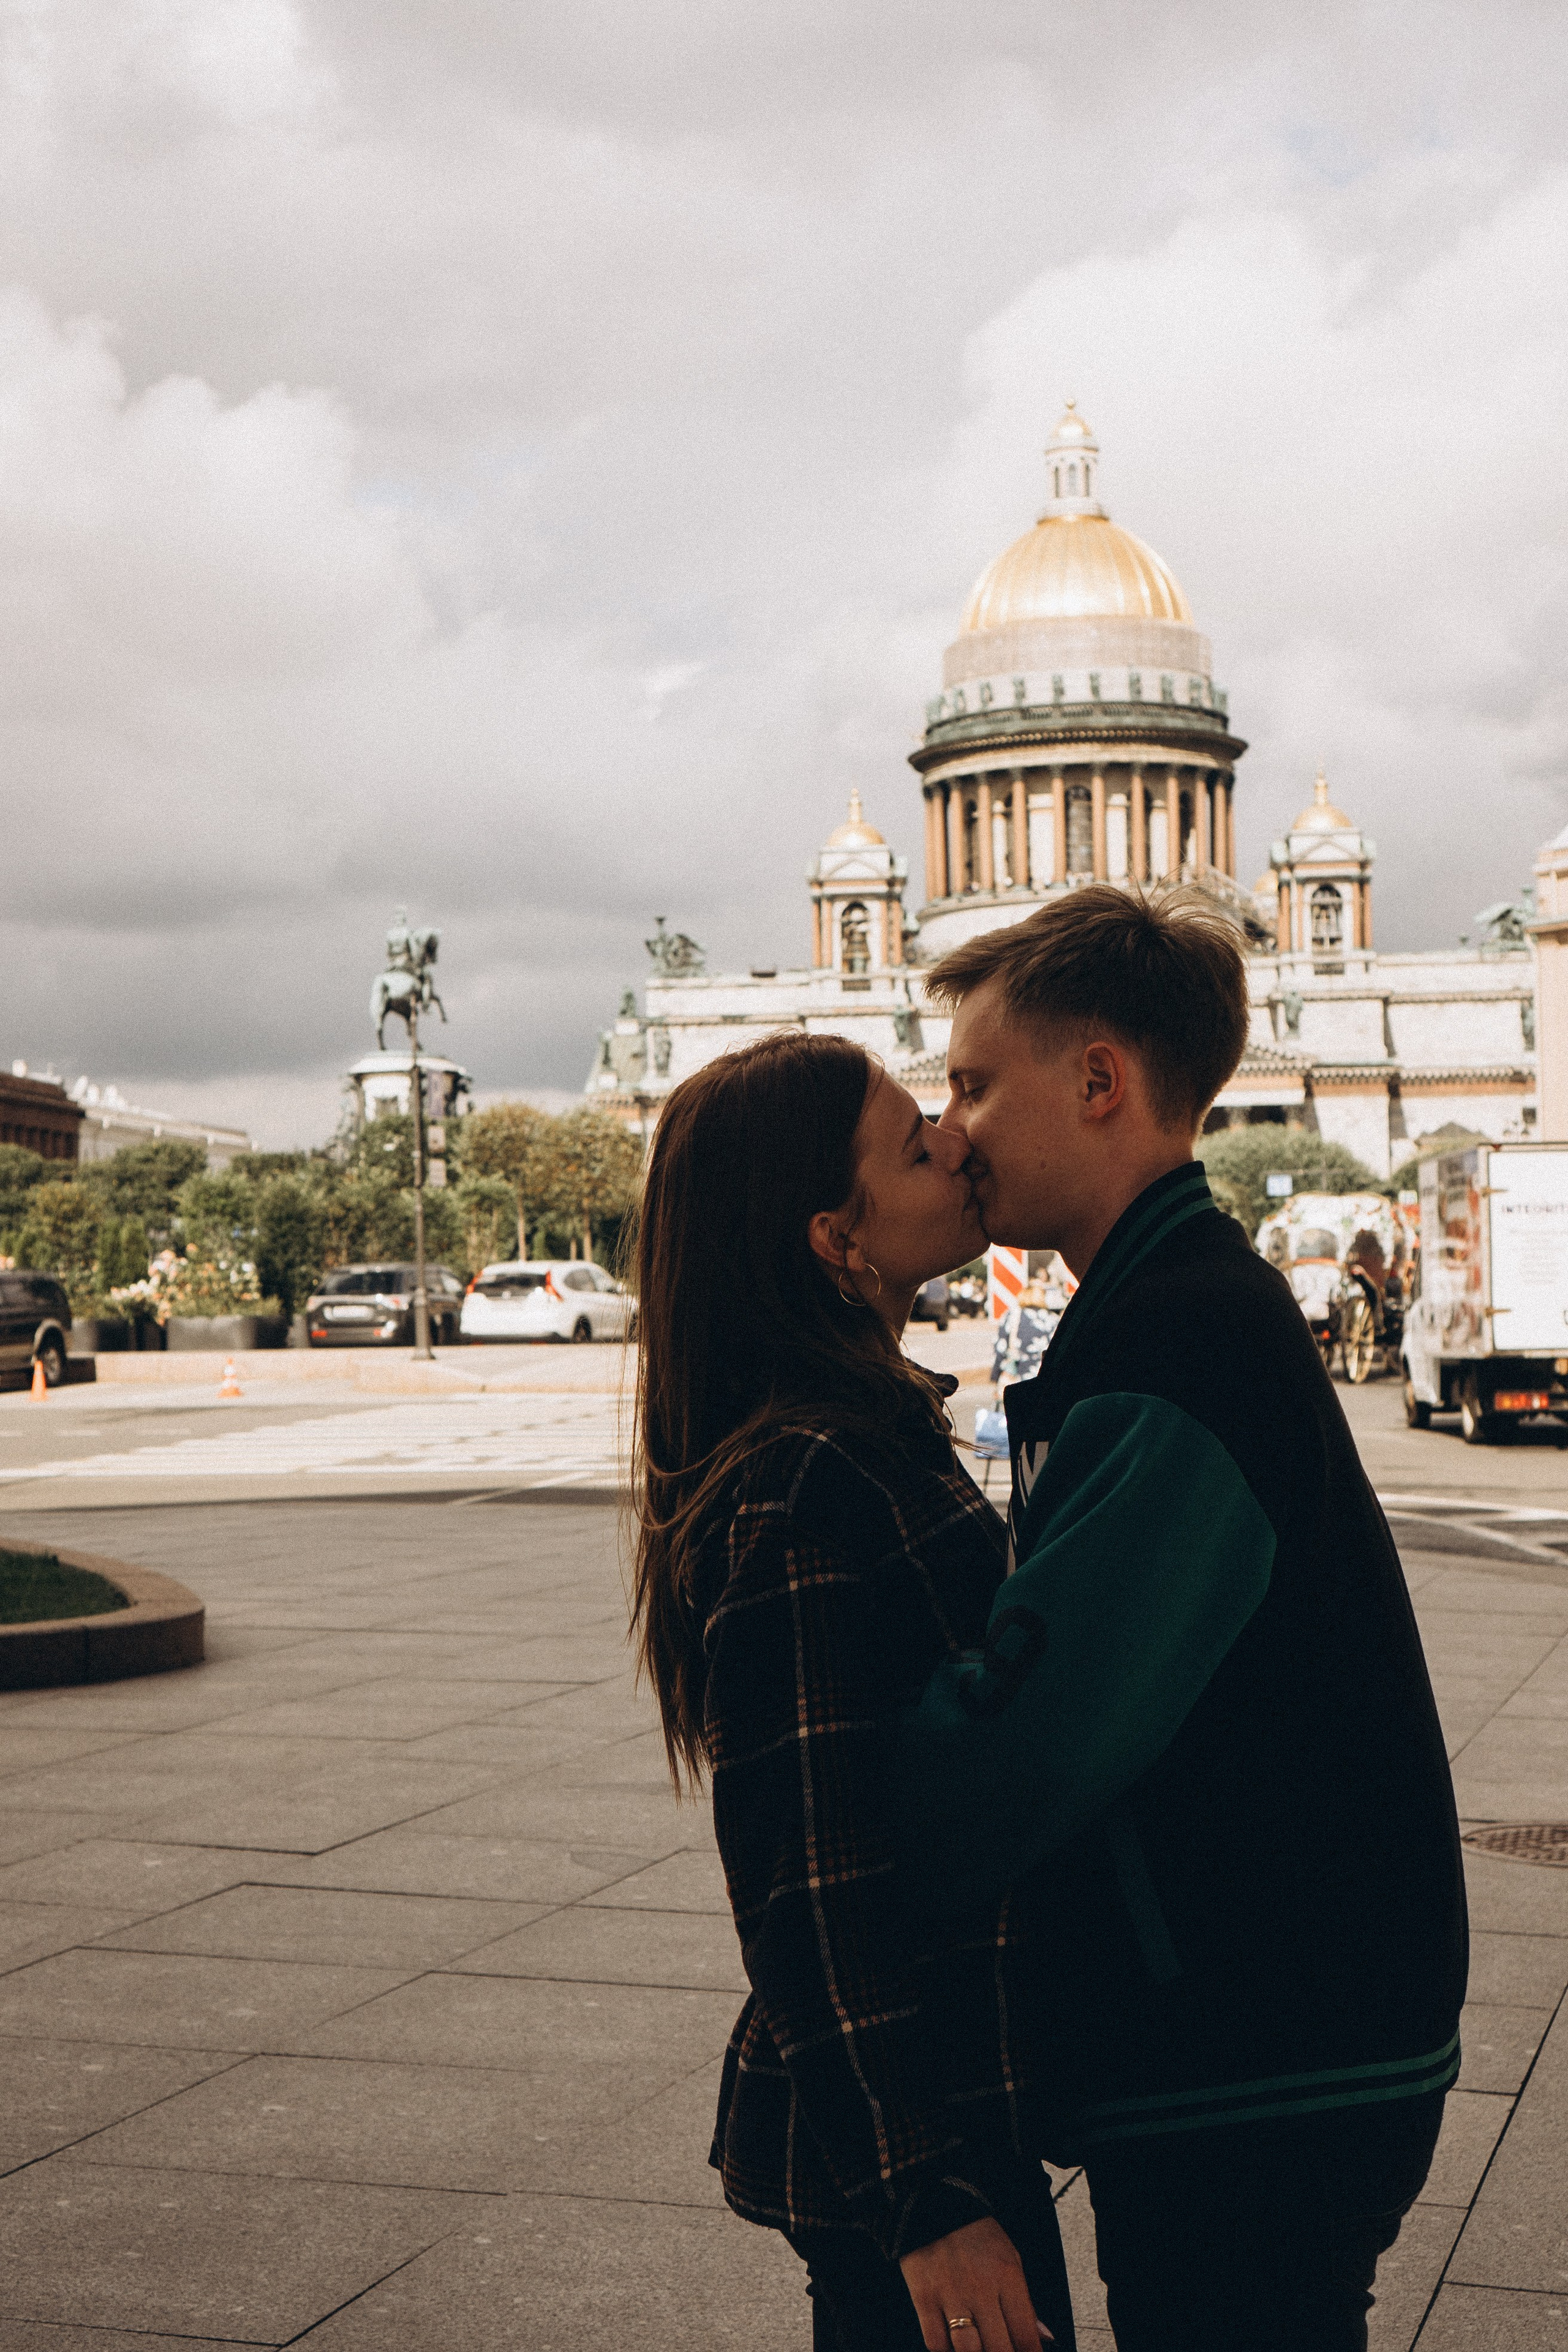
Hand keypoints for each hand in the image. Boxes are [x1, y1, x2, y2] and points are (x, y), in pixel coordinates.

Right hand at [899, 2216, 1050, 2351]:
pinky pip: (935, 2342)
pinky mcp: (924, 2297)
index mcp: (1007, 2277)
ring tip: (981, 2351)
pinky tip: (954, 2350)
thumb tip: (1044, 2337)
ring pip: (967, 2350)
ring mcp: (950, 2294)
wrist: (935, 2203)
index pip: (1025, 2334)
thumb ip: (1026, 2303)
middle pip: (999, 2347)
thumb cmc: (977, 2235)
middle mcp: (980, 2288)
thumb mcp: (1010, 2259)